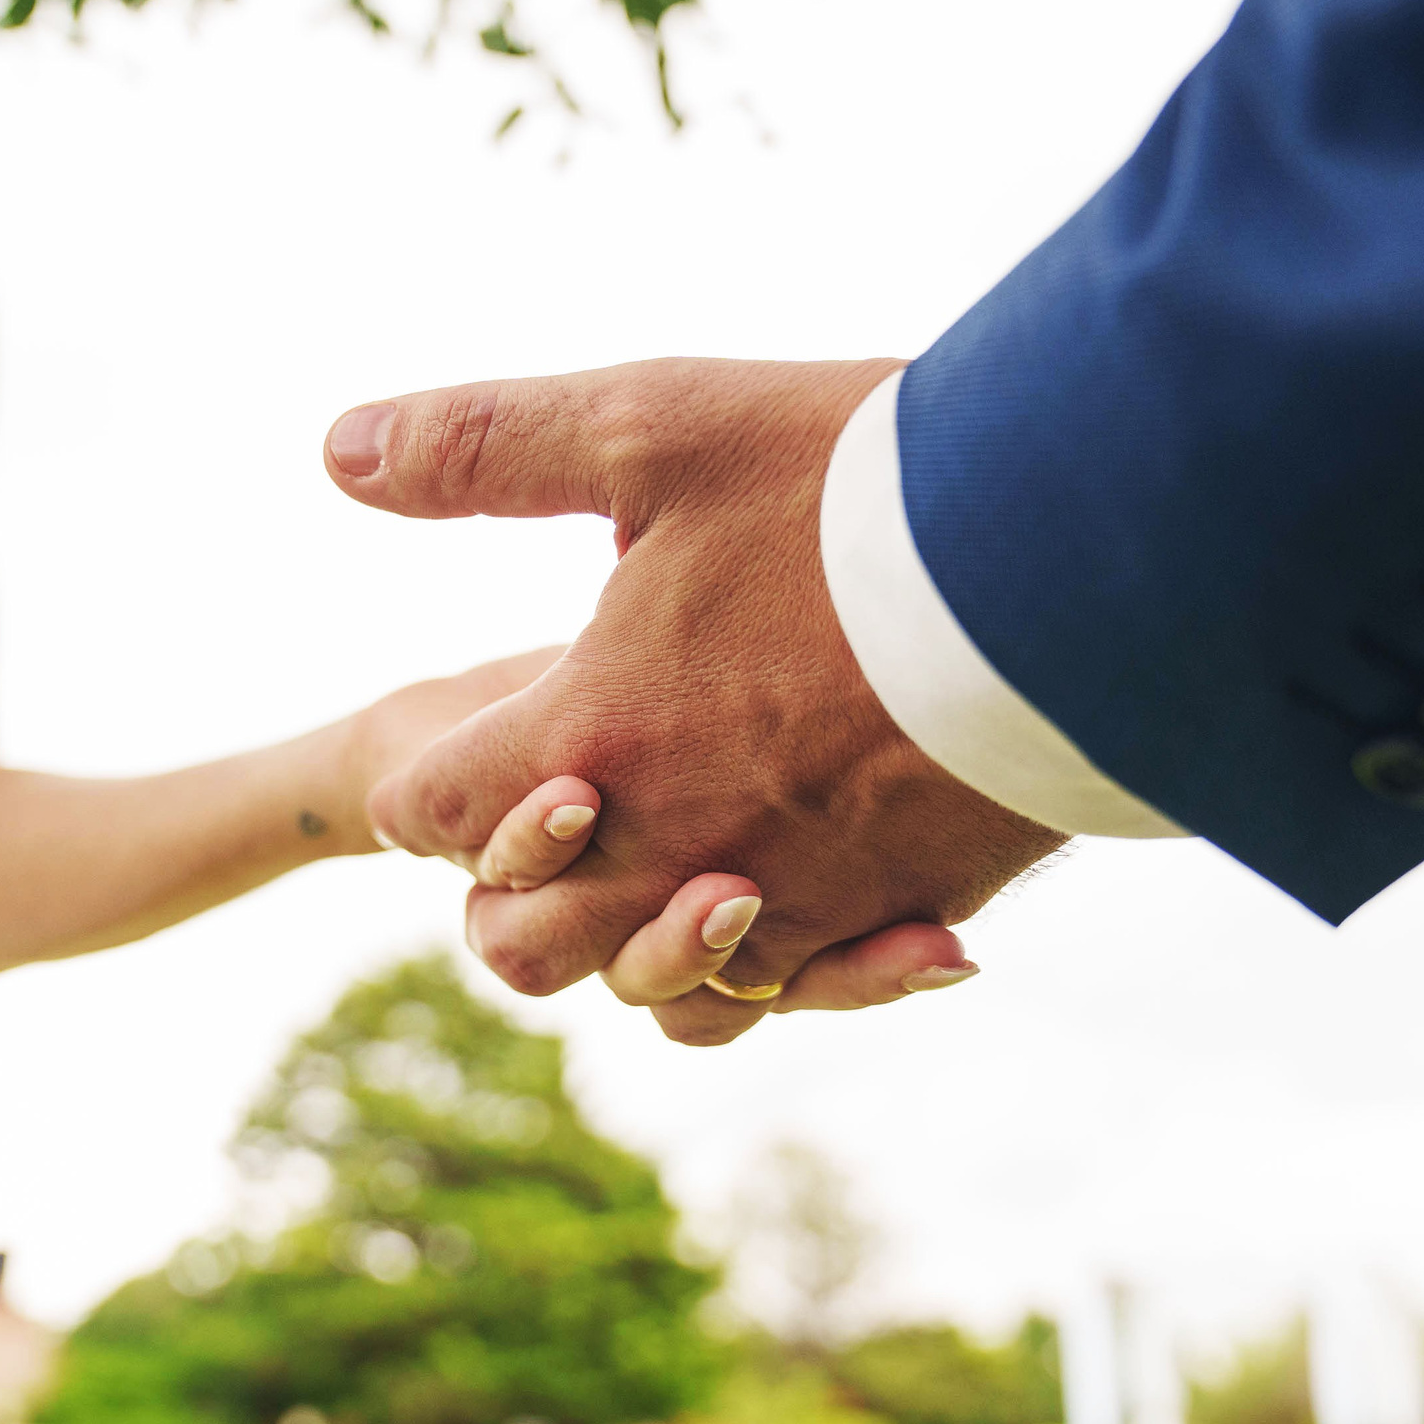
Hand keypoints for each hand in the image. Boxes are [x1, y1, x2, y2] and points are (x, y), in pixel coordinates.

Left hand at [325, 358, 1066, 1043]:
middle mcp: (678, 847)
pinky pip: (803, 993)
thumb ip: (486, 446)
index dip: (435, 774)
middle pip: (523, 946)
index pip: (433, 811)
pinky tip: (812, 879)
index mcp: (595, 736)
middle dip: (513, 888)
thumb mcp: (655, 426)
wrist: (1087, 560)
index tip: (487, 725)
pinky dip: (789, 959)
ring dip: (644, 941)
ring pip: (664, 997)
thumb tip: (336, 453)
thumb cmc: (862, 487)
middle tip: (569, 797)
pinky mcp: (901, 913)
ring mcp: (794, 898)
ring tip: (687, 848)